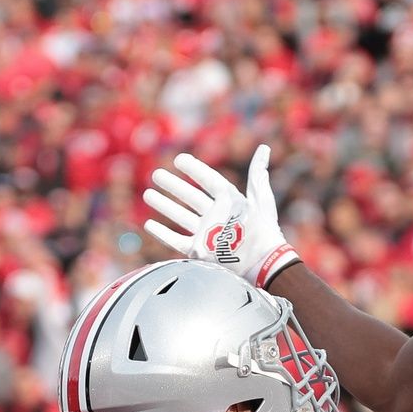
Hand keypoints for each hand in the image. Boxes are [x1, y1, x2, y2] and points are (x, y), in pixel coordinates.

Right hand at [142, 144, 300, 287]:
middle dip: (173, 186)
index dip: (195, 169)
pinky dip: (162, 233)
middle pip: (190, 197)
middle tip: (157, 174)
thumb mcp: (260, 199)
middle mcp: (215, 217)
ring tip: (148, 194)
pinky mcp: (199, 252)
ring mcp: (206, 234)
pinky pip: (176, 241)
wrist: (262, 263)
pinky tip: (149, 224)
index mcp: (229, 203)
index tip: (179, 159)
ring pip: (180, 216)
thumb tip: (264, 148)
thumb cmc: (263, 231)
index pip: (209, 181)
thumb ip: (257, 174)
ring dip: (164, 205)